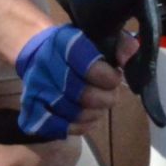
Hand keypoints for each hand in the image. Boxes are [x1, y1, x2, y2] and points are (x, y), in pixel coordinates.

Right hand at [14, 24, 122, 139]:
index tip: (114, 76)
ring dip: (94, 112)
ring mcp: (37, 90)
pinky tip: (85, 116)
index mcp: (63, 43)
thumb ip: (118, 42)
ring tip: (97, 104)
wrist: (37, 55)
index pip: (89, 66)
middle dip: (105, 98)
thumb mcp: (95, 37)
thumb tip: (133, 50)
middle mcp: (45, 66)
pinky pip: (63, 127)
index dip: (108, 77)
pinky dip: (81, 125)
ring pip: (76, 114)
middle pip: (84, 95)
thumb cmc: (73, 48)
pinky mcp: (32, 110)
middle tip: (109, 93)